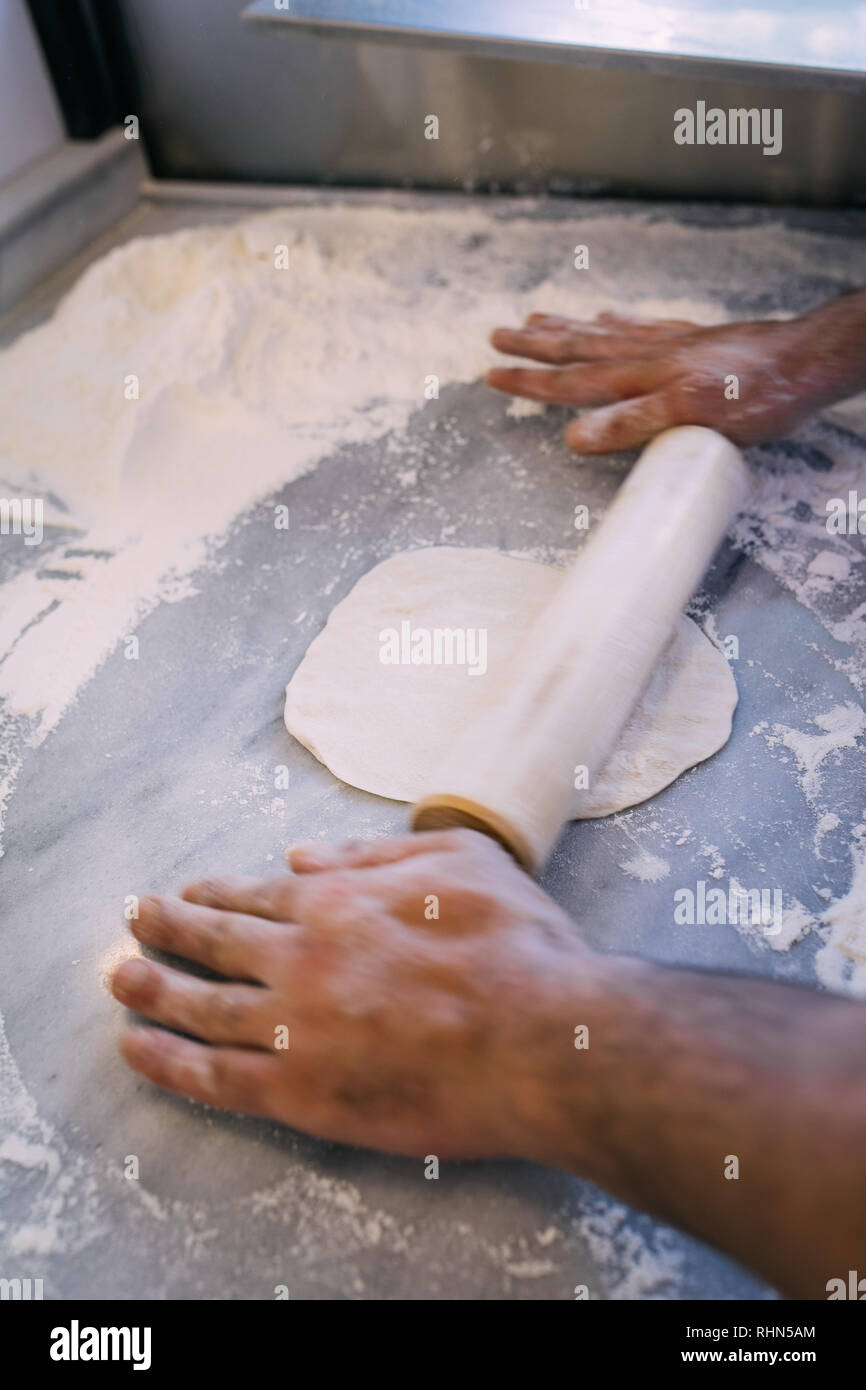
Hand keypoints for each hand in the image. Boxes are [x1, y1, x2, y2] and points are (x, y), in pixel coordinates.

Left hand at [111, 830, 592, 1159]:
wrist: (544, 1038)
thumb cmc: (517, 944)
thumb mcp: (462, 859)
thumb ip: (377, 852)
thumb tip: (306, 855)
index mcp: (337, 901)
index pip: (254, 895)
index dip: (213, 893)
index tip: (187, 893)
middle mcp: (300, 957)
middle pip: (212, 941)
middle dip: (166, 926)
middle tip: (133, 919)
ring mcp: (294, 1028)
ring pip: (199, 1005)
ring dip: (150, 988)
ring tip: (117, 978)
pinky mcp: (300, 1095)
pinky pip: (213, 1078)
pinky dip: (166, 1063)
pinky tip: (136, 1049)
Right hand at [487, 310, 821, 452]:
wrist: (803, 363)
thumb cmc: (753, 397)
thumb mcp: (689, 418)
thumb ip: (631, 424)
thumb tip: (573, 436)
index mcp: (641, 379)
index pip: (572, 383)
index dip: (530, 384)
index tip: (492, 376)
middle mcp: (648, 356)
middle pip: (579, 349)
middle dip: (535, 347)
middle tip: (496, 336)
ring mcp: (669, 345)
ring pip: (603, 333)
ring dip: (566, 328)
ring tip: (534, 319)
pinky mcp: (693, 341)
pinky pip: (641, 326)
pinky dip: (617, 321)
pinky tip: (606, 314)